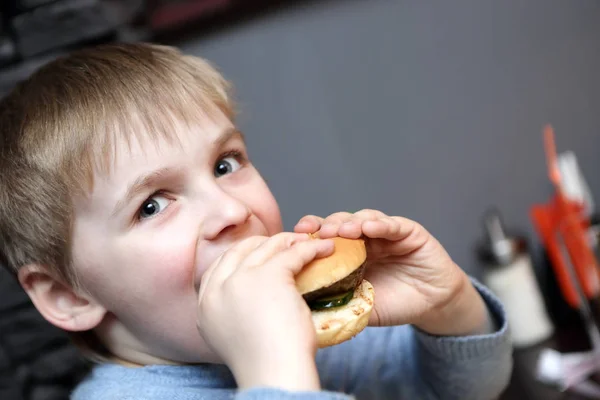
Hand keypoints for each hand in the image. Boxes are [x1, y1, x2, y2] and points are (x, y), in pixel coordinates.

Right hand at [196, 232, 333, 389]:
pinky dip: (311, 248)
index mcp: (205, 305)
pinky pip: (293, 253)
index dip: (241, 255)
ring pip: (266, 247)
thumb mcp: (230, 337)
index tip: (260, 254)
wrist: (274, 374)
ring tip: (307, 243)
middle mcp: (218, 288)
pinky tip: (323, 249)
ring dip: (289, 241)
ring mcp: (241, 279)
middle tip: (284, 244)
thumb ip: (231, 313)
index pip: (219, 265)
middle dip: (262, 243)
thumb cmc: (263, 365)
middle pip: (240, 250)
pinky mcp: (270, 275)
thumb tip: (248, 299)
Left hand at [294, 210, 491, 336]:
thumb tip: (305, 308)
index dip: (310, 235)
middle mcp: (364, 239)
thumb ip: (339, 301)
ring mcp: (385, 233)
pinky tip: (369, 227)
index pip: (324, 238)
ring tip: (341, 231)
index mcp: (348, 254)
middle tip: (315, 232)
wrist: (432, 305)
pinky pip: (393, 225)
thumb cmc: (394, 304)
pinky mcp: (409, 232)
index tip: (294, 237)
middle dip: (326, 226)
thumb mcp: (360, 305)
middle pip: (340, 224)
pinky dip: (380, 224)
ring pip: (363, 219)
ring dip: (350, 223)